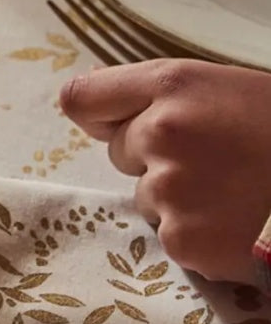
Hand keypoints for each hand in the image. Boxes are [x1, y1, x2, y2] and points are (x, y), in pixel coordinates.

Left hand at [59, 59, 270, 284]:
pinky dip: (201, 238)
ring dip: (179, 199)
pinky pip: (172, 238)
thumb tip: (96, 106)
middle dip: (154, 158)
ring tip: (238, 192)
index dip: (99, 115)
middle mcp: (161, 131)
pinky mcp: (185, 240)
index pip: (82, 98)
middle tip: (219, 159)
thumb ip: (164, 95)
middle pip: (120, 152)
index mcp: (172, 84)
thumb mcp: (229, 88)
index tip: (115, 124)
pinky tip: (242, 225)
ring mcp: (171, 188)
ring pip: (147, 198)